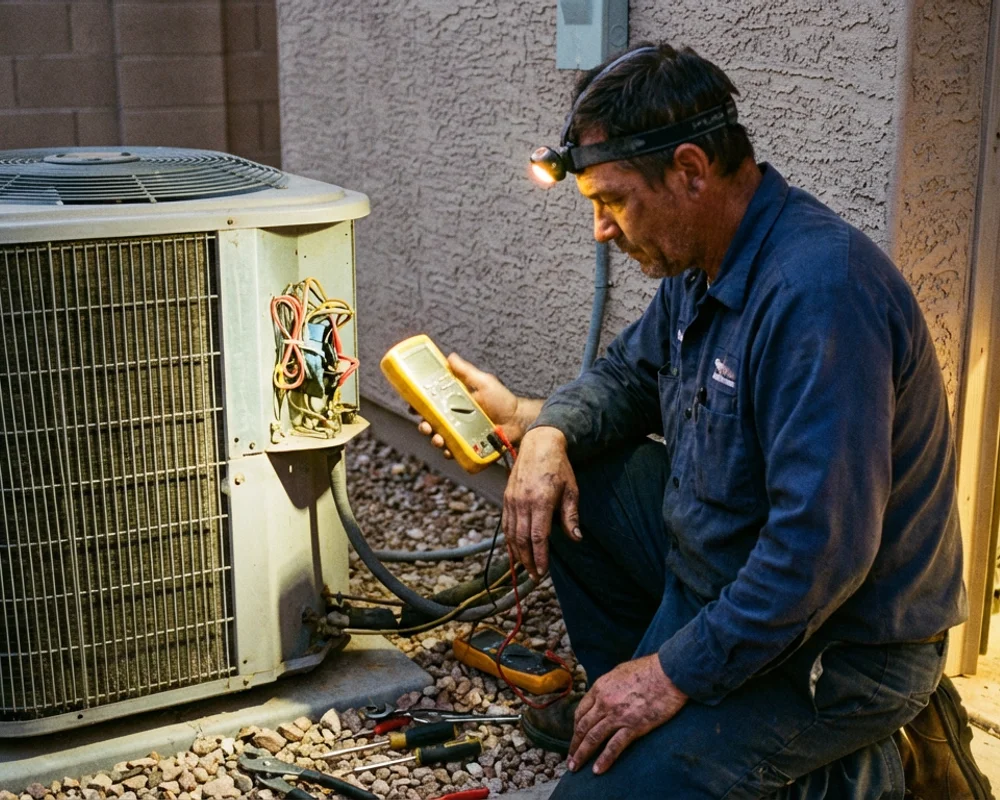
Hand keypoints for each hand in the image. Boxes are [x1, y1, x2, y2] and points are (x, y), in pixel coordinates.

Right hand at [416, 353, 539, 455]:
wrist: (518, 420)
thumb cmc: (502, 400)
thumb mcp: (483, 382)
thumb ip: (466, 371)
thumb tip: (450, 357)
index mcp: (454, 402)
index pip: (431, 404)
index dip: (419, 405)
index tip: (412, 405)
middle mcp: (455, 419)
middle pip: (431, 423)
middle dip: (424, 426)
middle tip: (425, 426)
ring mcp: (461, 434)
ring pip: (439, 438)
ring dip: (434, 439)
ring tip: (438, 439)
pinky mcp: (468, 447)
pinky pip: (453, 451)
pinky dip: (448, 452)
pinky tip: (448, 450)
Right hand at [502, 426, 580, 578]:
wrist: (539, 445)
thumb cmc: (559, 467)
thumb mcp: (571, 490)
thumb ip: (571, 516)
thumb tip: (576, 538)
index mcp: (540, 501)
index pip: (538, 536)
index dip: (540, 557)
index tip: (544, 571)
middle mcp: (523, 502)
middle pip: (523, 539)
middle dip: (529, 561)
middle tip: (536, 576)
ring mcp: (512, 500)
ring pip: (512, 534)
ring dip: (518, 554)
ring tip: (526, 567)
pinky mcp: (506, 498)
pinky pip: (506, 524)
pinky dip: (510, 540)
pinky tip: (516, 550)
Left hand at [568, 654, 687, 774]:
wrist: (668, 672)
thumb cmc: (648, 669)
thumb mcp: (620, 672)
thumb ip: (609, 685)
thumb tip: (605, 693)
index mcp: (600, 688)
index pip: (581, 711)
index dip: (576, 727)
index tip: (575, 737)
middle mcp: (604, 702)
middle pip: (583, 727)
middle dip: (574, 745)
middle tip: (569, 759)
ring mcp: (617, 715)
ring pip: (593, 738)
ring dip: (582, 754)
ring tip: (574, 767)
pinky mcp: (633, 726)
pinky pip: (614, 746)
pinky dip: (604, 760)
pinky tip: (597, 770)